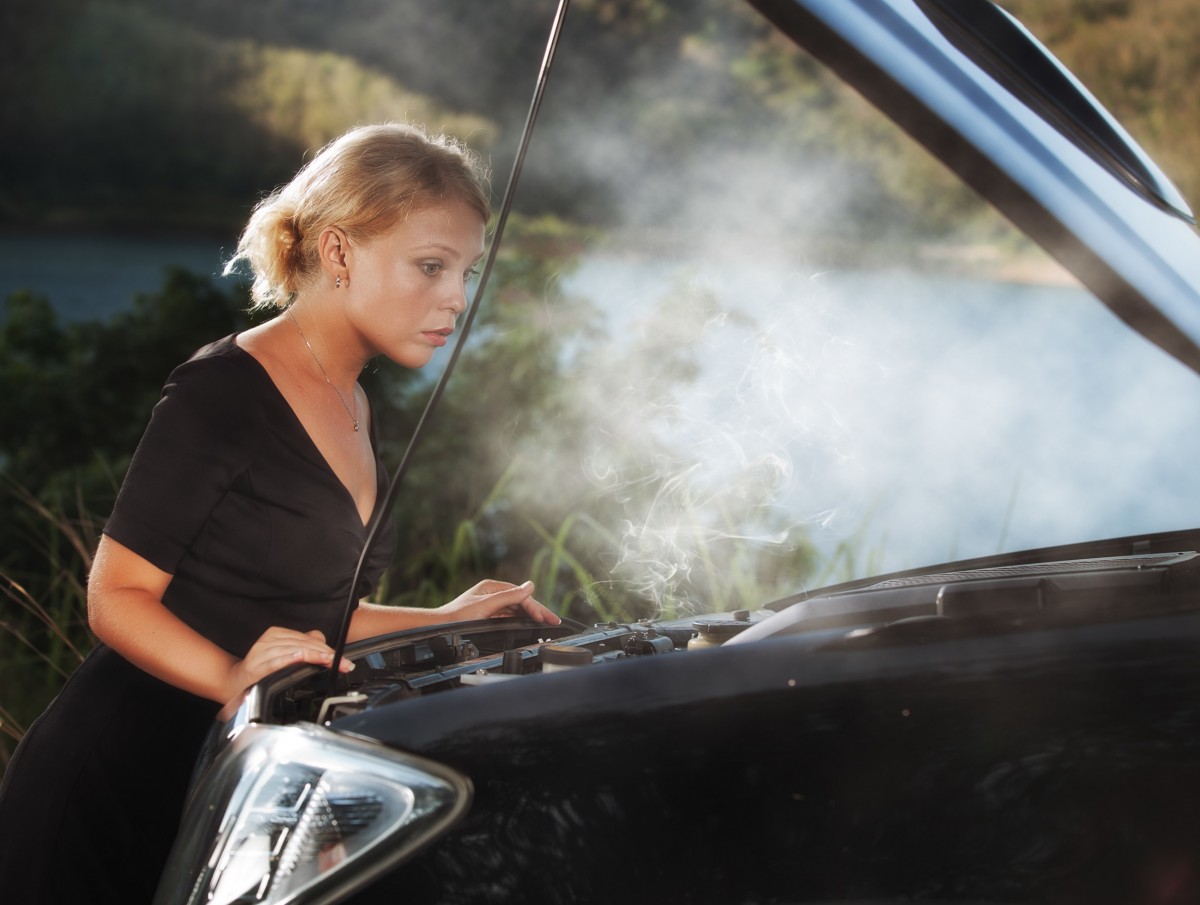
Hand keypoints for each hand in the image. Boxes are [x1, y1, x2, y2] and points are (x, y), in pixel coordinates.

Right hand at [226, 627, 352, 697]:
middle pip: (302, 644)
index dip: (326, 648)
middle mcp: (267, 641)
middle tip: (341, 663)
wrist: (235, 683)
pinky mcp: (255, 667)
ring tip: (328, 662)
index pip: (306, 638)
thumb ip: (302, 644)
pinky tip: (299, 658)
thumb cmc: (262, 669)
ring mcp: (260, 653)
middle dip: (324, 654)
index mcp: (276, 635)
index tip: (342, 659)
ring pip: (292, 650)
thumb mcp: (284, 654)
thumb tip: (321, 638)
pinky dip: (288, 659)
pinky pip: (274, 661)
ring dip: (313, 656)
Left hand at [436, 579, 560, 624]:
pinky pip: (510, 616)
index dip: (534, 607)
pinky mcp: (489, 615)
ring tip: (546, 622)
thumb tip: (530, 586)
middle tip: (554, 620)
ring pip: (517, 609)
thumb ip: (509, 596)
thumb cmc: (457, 616)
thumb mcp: (486, 606)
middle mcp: (493, 594)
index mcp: (492, 587)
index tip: (544, 618)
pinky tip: (530, 623)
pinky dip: (521, 620)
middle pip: (521, 602)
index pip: (521, 595)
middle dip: (538, 611)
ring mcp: (491, 604)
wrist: (439, 628)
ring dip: (531, 616)